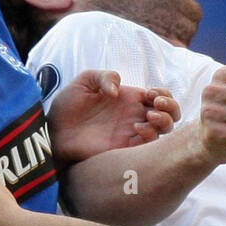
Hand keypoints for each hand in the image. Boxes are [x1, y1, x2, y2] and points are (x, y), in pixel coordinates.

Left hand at [47, 70, 179, 163]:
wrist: (53, 131)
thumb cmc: (67, 106)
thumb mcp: (84, 81)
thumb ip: (104, 76)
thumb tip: (119, 90)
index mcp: (130, 100)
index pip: (161, 97)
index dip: (163, 93)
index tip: (151, 93)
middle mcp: (135, 117)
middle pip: (170, 114)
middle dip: (171, 107)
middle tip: (156, 103)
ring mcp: (132, 133)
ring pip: (165, 130)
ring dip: (164, 120)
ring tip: (149, 116)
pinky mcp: (125, 149)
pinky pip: (148, 145)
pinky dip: (150, 135)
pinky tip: (136, 128)